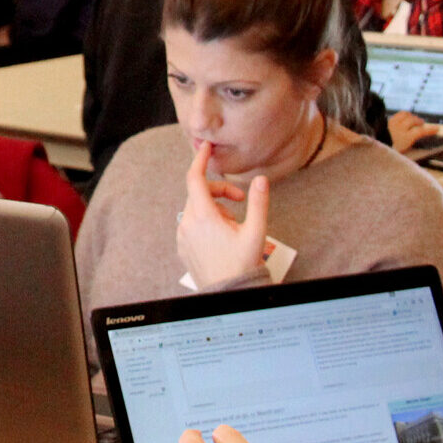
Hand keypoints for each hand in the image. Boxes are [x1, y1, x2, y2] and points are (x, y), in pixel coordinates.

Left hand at [176, 141, 271, 289]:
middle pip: (199, 193)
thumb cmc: (242, 264)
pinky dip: (205, 221)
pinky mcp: (182, 246)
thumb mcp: (256, 232)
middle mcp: (188, 223)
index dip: (199, 160)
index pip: (194, 179)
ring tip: (233, 225)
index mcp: (203, 216)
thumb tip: (260, 180)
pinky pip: (191, 224)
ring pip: (195, 208)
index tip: (205, 147)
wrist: (228, 294)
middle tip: (240, 200)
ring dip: (214, 208)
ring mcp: (182, 236)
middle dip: (219, 190)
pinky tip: (221, 235)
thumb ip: (259, 203)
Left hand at [387, 111, 440, 153]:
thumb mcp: (402, 154)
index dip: (430, 130)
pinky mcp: (387, 121)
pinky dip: (405, 115)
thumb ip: (411, 148)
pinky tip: (406, 118)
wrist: (373, 149)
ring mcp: (392, 124)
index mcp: (404, 139)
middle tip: (422, 124)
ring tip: (414, 121)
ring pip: (407, 115)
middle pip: (413, 120)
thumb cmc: (390, 153)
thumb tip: (421, 145)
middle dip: (419, 122)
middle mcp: (398, 129)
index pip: (420, 131)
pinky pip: (399, 114)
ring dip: (412, 117)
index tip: (437, 129)